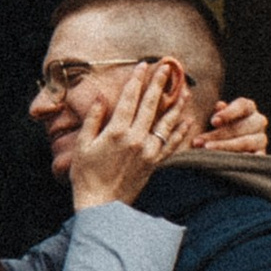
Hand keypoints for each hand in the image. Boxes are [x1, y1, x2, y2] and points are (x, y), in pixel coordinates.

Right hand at [65, 58, 194, 208]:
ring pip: (166, 123)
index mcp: (117, 132)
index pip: (129, 99)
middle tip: (167, 68)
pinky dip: (180, 132)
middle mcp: (136, 139)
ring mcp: (148, 152)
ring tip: (184, 90)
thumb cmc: (86, 175)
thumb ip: (94, 119)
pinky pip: (171, 145)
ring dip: (176, 105)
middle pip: (150, 106)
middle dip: (158, 85)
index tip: (143, 65)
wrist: (101, 205)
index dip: (137, 80)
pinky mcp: (154, 164)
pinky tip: (187, 121)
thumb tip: (102, 97)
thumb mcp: (83, 145)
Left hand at [204, 93, 270, 160]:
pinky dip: (243, 159)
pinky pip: (254, 158)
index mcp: (248, 108)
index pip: (242, 105)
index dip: (228, 113)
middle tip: (199, 141)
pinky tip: (230, 161)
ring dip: (225, 146)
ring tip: (207, 150)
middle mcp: (258, 121)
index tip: (213, 122)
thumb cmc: (217, 128)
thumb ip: (218, 113)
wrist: (225, 148)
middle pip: (241, 126)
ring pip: (246, 142)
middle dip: (218, 134)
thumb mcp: (216, 118)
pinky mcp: (260, 155)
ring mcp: (261, 139)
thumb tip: (219, 105)